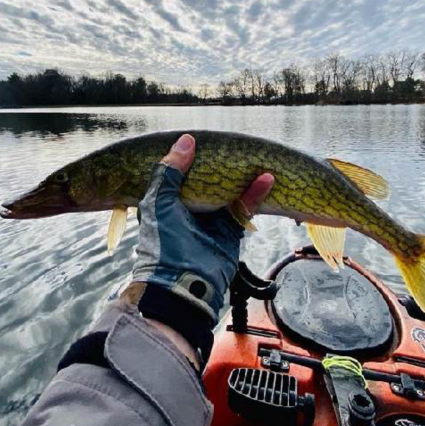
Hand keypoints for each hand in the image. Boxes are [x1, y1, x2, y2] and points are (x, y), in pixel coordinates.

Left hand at [123, 134, 273, 364]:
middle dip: (220, 166)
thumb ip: (170, 172)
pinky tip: (266, 178)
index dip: (189, 158)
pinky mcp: (231, 230)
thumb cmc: (163, 245)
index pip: (179, 173)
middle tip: (233, 145)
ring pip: (229, 191)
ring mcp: (211, 219)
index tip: (201, 139)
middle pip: (207, 180)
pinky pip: (245, 206)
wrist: (183, 286)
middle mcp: (189, 208)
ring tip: (256, 159)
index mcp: (166, 201)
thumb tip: (187, 141)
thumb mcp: (159, 203)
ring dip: (243, 177)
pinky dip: (256, 193)